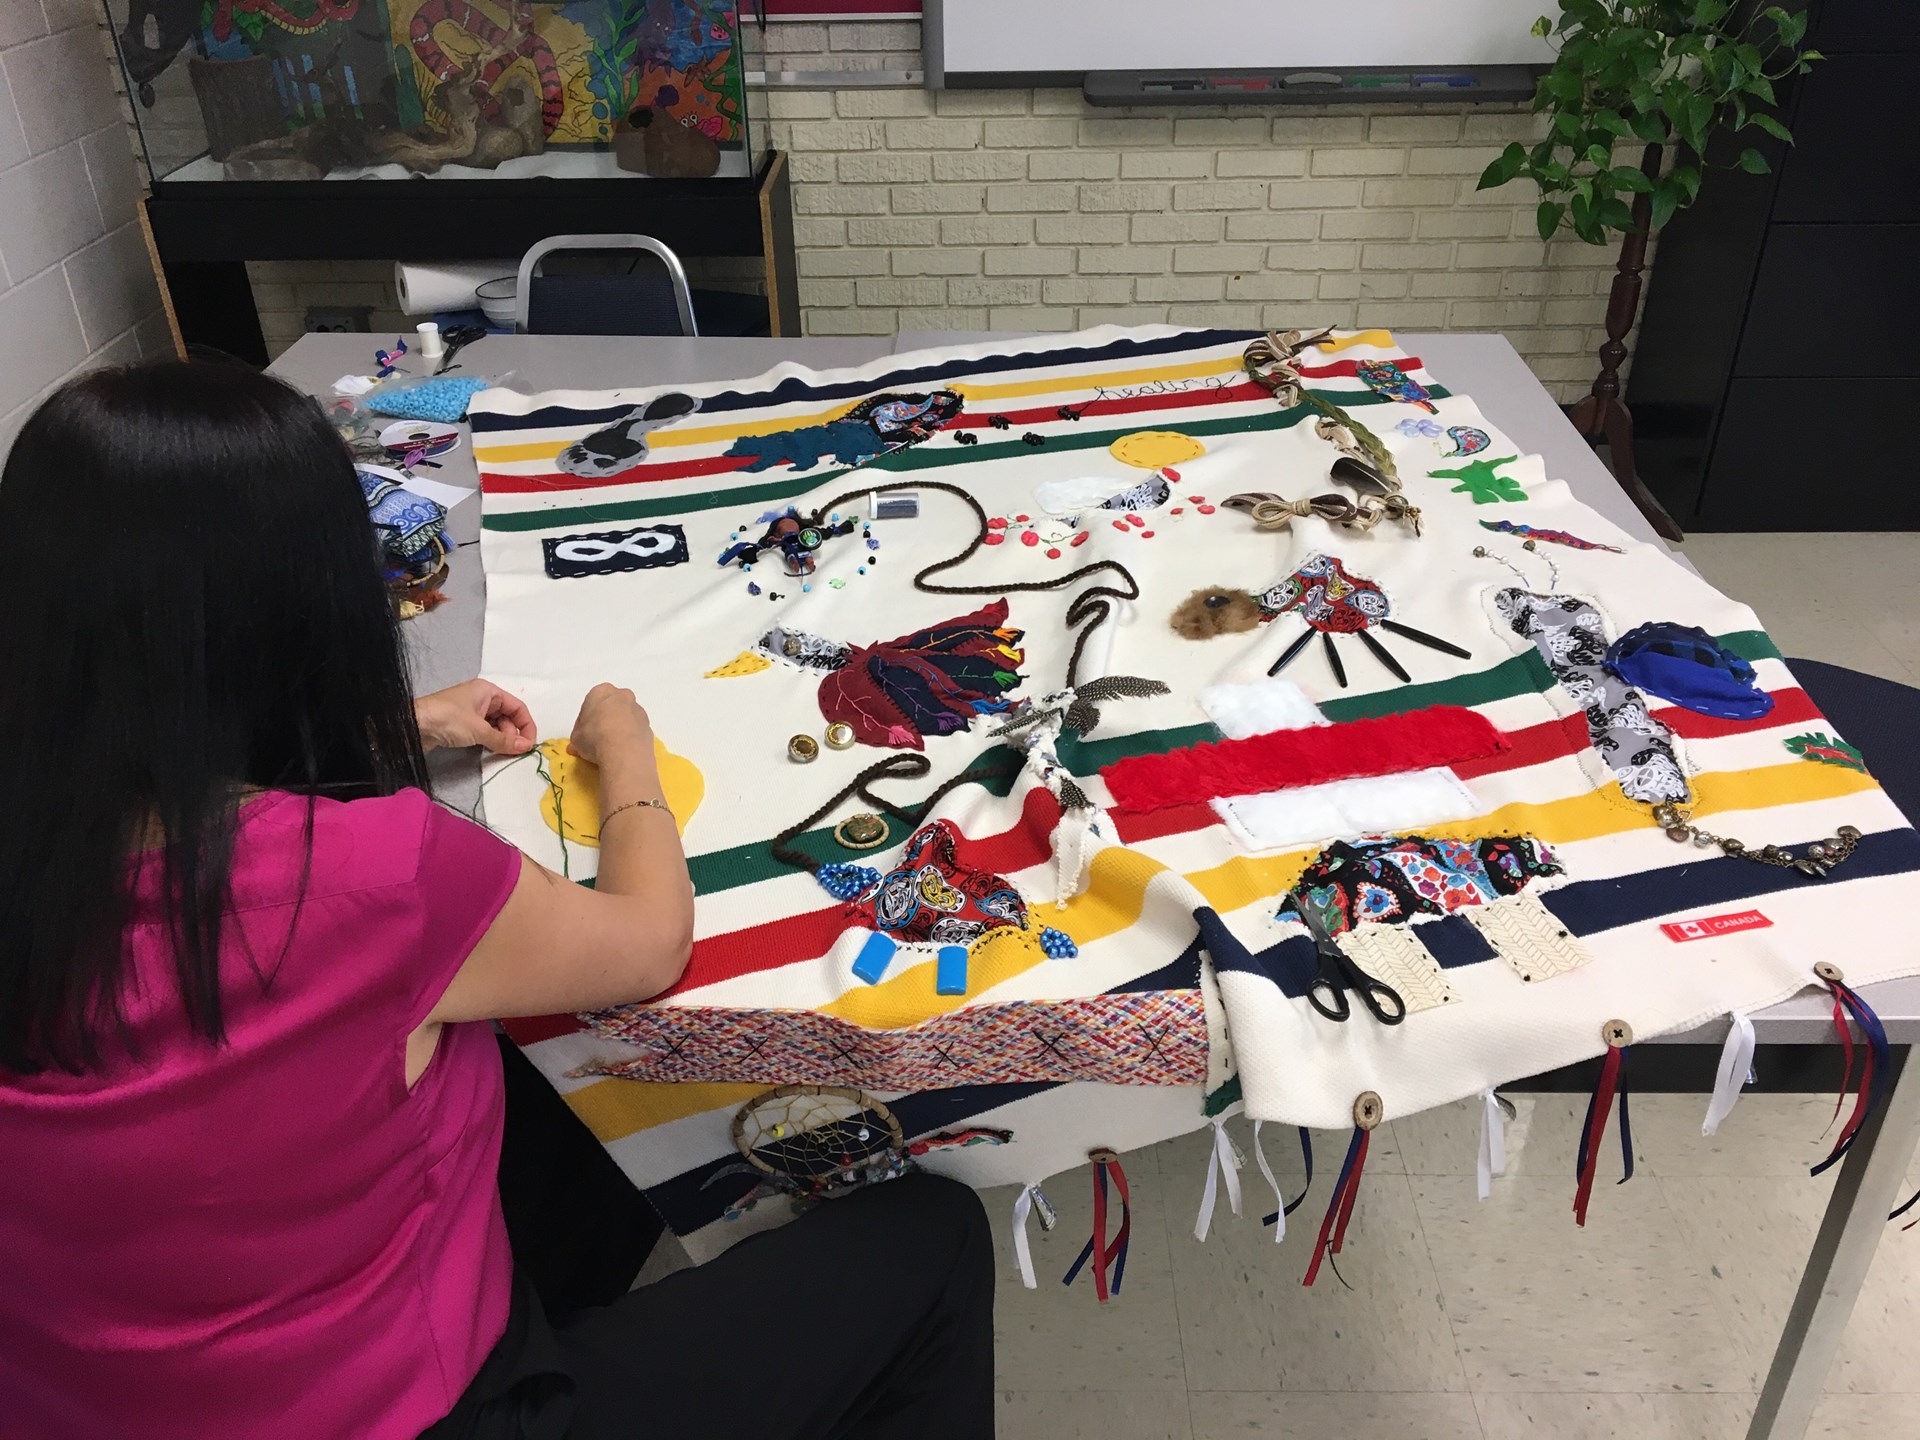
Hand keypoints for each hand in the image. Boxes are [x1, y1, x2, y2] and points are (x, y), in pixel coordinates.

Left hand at [415, 679, 536, 755]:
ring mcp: (472, 711)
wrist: (412, 725)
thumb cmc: (448, 719)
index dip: (527, 726)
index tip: (529, 745)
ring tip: (503, 753)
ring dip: (502, 739)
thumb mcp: (479, 730)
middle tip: (514, 752)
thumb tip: (527, 747)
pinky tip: (491, 750)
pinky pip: (484, 731)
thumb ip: (504, 740)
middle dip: (513, 734)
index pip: (518, 707)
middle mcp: (482, 698)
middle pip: (508, 717)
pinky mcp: (462, 724)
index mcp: (488, 691)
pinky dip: (490, 740)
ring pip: (496, 725)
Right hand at [566, 683, 655, 771]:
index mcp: (601, 691)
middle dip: (604, 720)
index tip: (583, 735)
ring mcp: (638, 710)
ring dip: (618, 728)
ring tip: (610, 748)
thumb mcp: (576, 739)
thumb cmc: (595, 738)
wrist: (625, 752)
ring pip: (625, 718)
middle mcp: (623, 696)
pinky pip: (635, 730)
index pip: (590, 704)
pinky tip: (623, 751)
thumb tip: (578, 746)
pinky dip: (629, 738)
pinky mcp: (649, 726)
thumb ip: (578, 737)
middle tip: (596, 739)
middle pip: (610, 707)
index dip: (585, 721)